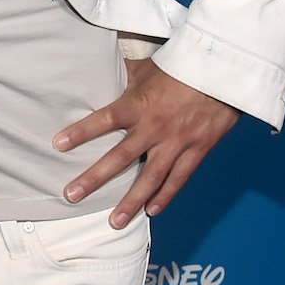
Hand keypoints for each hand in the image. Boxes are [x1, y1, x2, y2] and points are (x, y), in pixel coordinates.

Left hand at [54, 59, 238, 228]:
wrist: (226, 71)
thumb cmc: (183, 64)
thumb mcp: (148, 66)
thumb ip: (124, 72)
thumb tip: (100, 62)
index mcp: (140, 104)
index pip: (104, 120)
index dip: (81, 132)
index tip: (58, 144)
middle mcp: (155, 127)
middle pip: (120, 158)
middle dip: (94, 178)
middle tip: (72, 195)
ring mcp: (178, 142)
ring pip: (150, 178)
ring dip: (130, 202)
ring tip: (114, 222)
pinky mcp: (198, 150)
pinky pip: (179, 179)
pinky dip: (165, 196)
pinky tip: (151, 211)